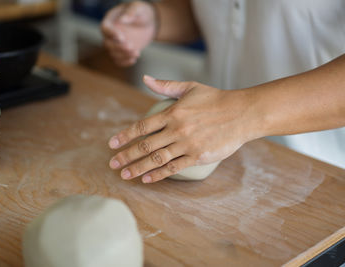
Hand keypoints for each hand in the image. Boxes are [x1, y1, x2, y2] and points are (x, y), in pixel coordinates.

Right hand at [101, 1, 156, 66]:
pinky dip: (125, 62)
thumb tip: (122, 20)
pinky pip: (118, 61)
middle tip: (131, 47)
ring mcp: (115, 44)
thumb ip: (131, 12)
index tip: (122, 38)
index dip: (111, 34)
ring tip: (137, 53)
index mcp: (110, 20)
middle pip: (107, 44)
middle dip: (119, 47)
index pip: (105, 28)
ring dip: (123, 56)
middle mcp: (110, 34)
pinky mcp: (121, 52)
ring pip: (113, 54)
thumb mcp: (139, 8)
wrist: (149, 23)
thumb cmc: (142, 12)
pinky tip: (134, 59)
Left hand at [108, 76, 258, 182]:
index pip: (142, 127)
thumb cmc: (216, 99)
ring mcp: (187, 144)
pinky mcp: (198, 157)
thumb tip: (145, 79)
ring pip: (156, 159)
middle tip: (113, 163)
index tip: (112, 144)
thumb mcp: (190, 88)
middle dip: (126, 156)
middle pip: (145, 146)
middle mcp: (177, 130)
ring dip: (138, 168)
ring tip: (124, 174)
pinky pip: (174, 168)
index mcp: (173, 112)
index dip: (125, 136)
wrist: (243, 113)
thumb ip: (165, 86)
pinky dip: (158, 174)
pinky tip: (147, 179)